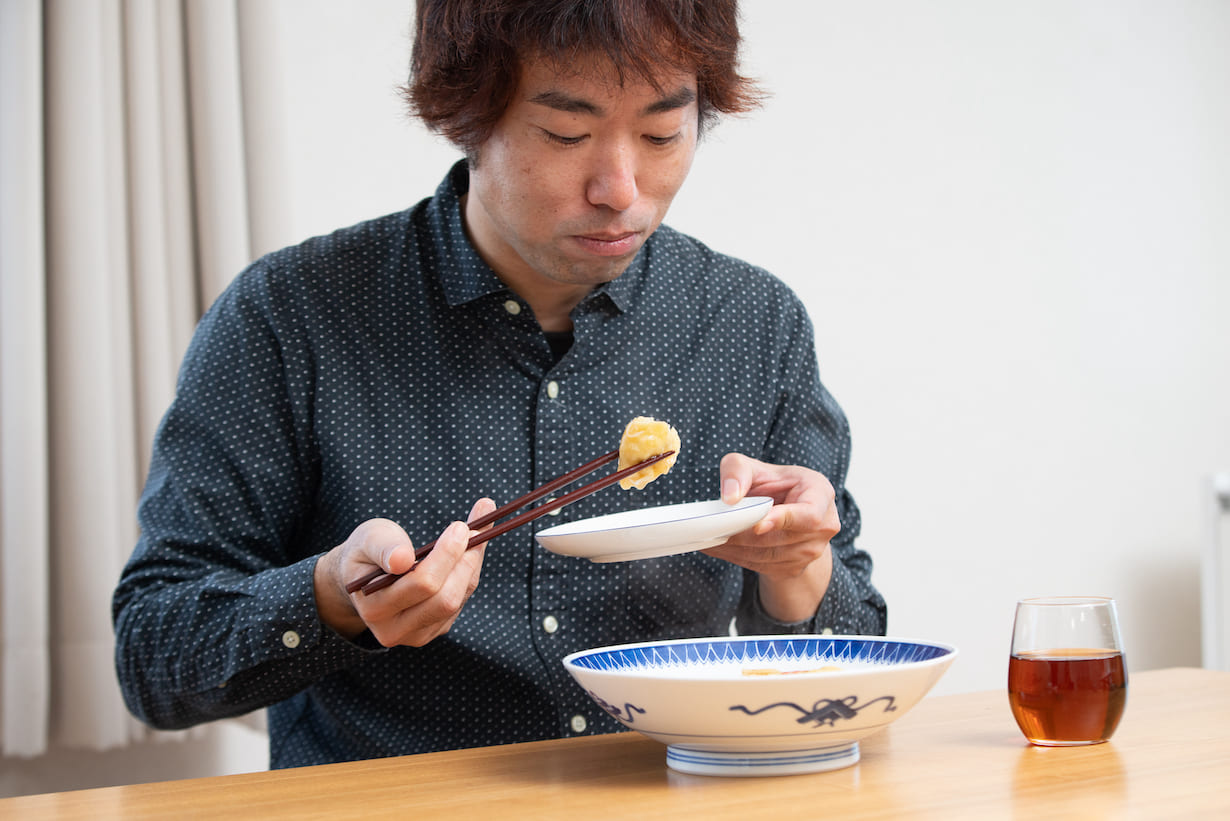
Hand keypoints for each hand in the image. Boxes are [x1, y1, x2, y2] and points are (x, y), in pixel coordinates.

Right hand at [313, 498, 496, 645]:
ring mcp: (418, 634)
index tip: (460, 526)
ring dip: (472, 564)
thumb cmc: (368, 552)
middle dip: (465, 560)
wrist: (364, 577)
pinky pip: (462, 600)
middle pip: (445, 598)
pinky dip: (470, 572)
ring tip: (477, 533)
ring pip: (458, 599)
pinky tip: (469, 551)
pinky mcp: (435, 628)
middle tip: (476, 527)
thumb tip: (402, 559)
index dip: (446, 555)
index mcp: (374, 608)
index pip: (421, 584)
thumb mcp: (369, 539)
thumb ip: (383, 547)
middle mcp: (394, 629)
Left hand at [702, 453, 837, 622]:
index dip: (784, 520)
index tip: (758, 524)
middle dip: (744, 534)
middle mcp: (824, 526)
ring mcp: (811, 551)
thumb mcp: (755, 467)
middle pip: (780, 538)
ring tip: (708, 537)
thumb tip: (730, 497)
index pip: (808, 514)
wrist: (788, 511)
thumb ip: (738, 471)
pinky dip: (736, 557)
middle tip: (713, 529)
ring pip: (767, 555)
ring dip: (735, 548)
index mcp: (820, 494)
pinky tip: (718, 546)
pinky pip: (761, 565)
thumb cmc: (774, 484)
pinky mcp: (794, 568)